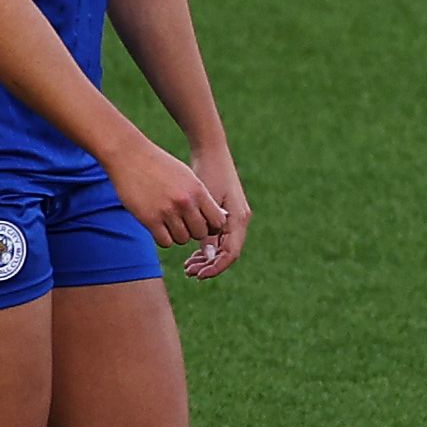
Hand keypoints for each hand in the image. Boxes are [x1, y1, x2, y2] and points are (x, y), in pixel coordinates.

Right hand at [106, 135, 226, 252]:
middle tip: (185, 225)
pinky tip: (159, 228)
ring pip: (183, 239)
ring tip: (170, 225)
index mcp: (198, 191)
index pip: (218, 221)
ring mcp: (167, 211)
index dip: (212, 226)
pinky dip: (163, 238)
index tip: (204, 224)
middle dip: (194, 232)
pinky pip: (165, 242)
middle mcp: (185, 202)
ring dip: (178, 236)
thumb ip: (200, 196)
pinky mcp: (149, 219)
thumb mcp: (186, 176)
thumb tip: (214, 217)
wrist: (129, 155)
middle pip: (201, 234)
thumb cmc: (160, 165)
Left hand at [182, 144, 252, 278]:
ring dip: (206, 258)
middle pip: (227, 253)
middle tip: (189, 272)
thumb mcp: (204, 202)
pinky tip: (191, 252)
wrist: (211, 151)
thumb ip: (207, 229)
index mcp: (238, 219)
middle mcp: (239, 221)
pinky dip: (206, 247)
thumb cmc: (207, 172)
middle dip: (209, 265)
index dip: (215, 267)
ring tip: (187, 266)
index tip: (198, 275)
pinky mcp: (224, 214)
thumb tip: (208, 256)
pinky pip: (218, 238)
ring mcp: (233, 218)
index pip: (231, 253)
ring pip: (222, 247)